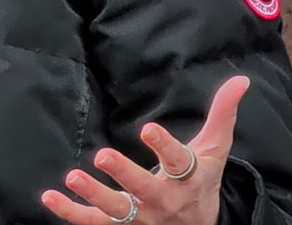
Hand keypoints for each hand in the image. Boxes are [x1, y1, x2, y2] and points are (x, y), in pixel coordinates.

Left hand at [40, 74, 248, 224]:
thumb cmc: (202, 180)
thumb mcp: (215, 150)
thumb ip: (222, 114)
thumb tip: (241, 80)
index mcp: (189, 179)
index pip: (179, 162)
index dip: (164, 146)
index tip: (148, 128)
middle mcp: (165, 201)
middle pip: (145, 190)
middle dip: (124, 174)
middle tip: (102, 155)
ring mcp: (143, 218)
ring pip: (118, 212)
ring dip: (94, 196)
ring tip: (72, 176)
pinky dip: (71, 213)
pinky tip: (50, 196)